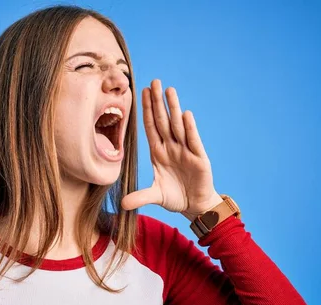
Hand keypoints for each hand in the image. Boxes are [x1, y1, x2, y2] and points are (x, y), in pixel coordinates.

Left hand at [120, 79, 222, 219]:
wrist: (195, 207)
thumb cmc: (175, 197)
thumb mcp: (155, 196)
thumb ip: (140, 197)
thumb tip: (121, 205)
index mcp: (159, 153)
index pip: (151, 127)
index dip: (146, 111)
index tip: (142, 92)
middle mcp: (172, 148)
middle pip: (163, 121)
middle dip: (158, 102)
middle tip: (154, 81)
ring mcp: (186, 152)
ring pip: (178, 126)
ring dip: (173, 109)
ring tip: (169, 90)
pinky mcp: (199, 159)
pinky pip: (193, 141)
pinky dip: (189, 128)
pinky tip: (185, 114)